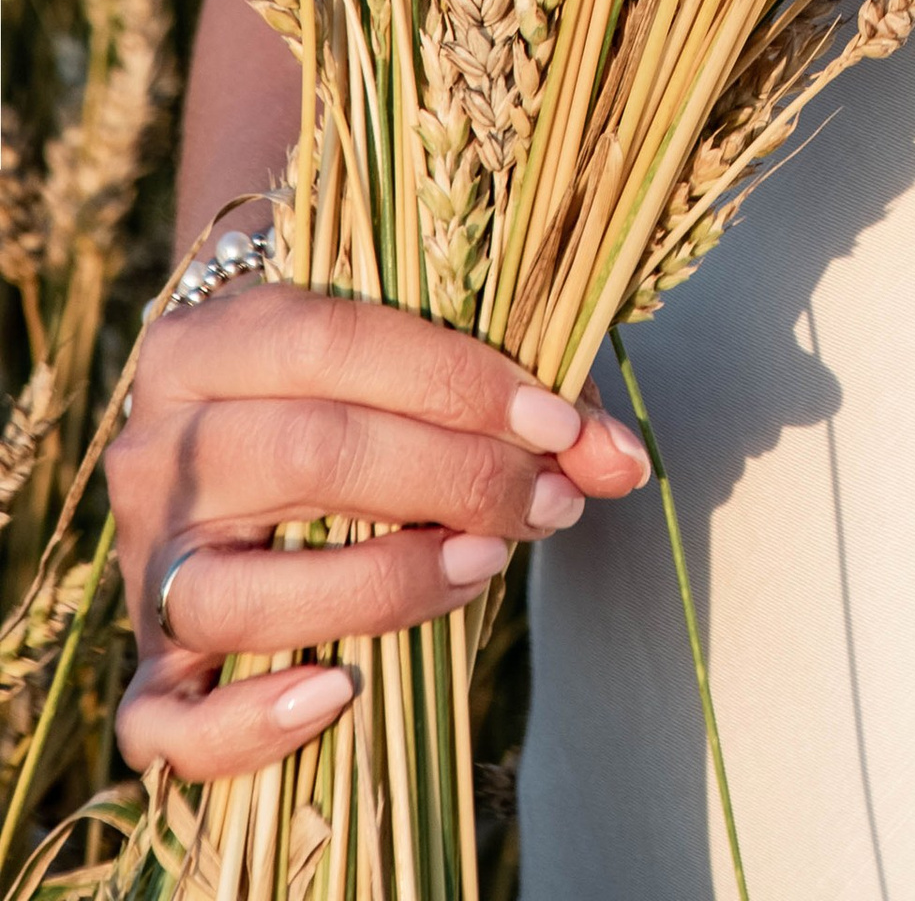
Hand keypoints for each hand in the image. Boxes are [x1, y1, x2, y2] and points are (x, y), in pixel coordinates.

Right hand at [108, 287, 649, 782]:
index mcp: (209, 337)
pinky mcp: (150, 662)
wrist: (243, 427)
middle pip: (307, 455)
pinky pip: (165, 719)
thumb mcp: (423, 356)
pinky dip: (247, 722)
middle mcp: (158, 444)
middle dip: (454, 478)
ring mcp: (146, 560)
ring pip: (242, 589)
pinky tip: (339, 692)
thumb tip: (622, 464)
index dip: (458, 381)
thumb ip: (525, 401)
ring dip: (386, 584)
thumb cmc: (358, 379)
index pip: (332, 341)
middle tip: (546, 500)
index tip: (559, 424)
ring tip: (484, 565)